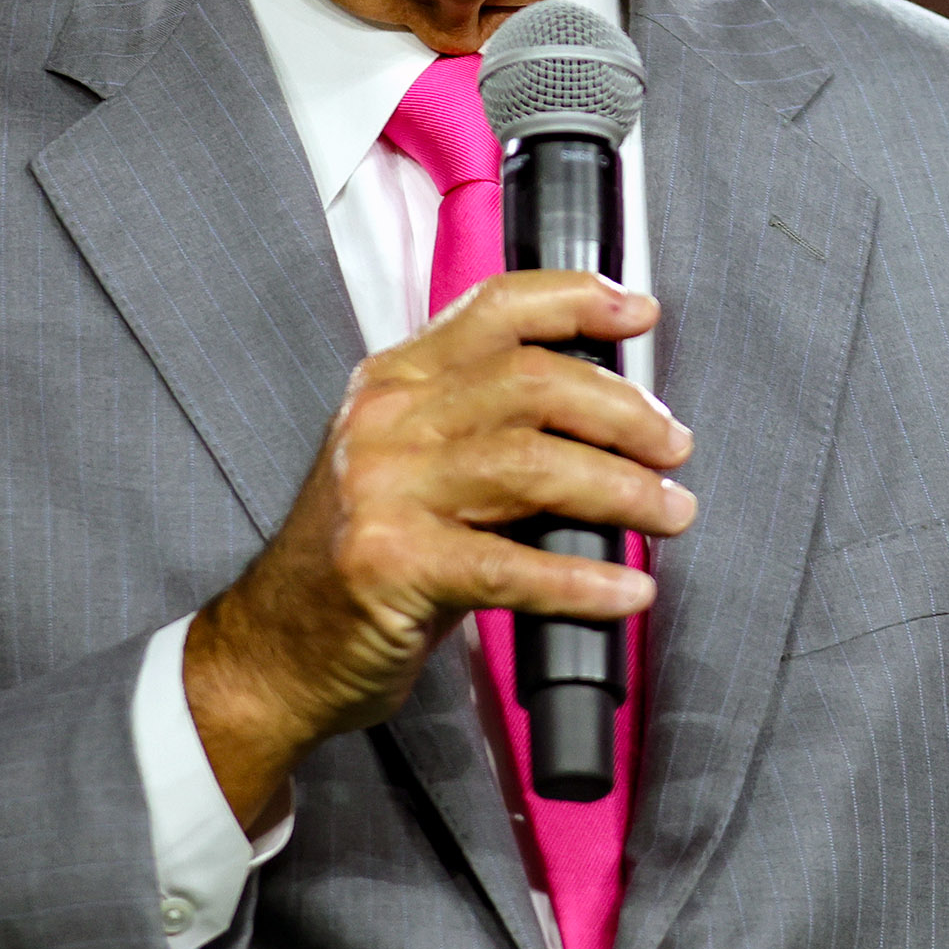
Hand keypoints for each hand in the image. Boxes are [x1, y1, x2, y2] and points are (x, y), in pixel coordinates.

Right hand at [183, 272, 696, 825]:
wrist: (274, 648)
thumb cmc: (363, 557)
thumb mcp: (410, 464)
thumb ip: (483, 425)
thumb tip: (610, 418)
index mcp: (394, 380)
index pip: (497, 307)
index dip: (578, 300)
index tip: (640, 314)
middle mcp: (386, 420)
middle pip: (534, 384)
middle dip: (624, 413)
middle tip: (674, 447)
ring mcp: (384, 490)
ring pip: (534, 466)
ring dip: (623, 491)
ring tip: (672, 513)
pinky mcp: (392, 565)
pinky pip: (513, 567)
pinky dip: (583, 582)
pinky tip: (627, 594)